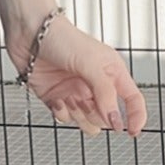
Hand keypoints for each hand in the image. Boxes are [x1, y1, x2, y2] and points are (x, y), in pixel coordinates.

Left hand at [8, 13, 148, 136]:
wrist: (29, 32)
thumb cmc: (62, 38)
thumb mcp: (91, 64)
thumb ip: (105, 93)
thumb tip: (115, 120)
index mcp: (111, 73)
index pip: (132, 99)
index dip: (135, 117)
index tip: (132, 132)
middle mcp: (94, 85)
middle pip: (106, 116)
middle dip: (96, 115)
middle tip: (85, 101)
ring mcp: (75, 93)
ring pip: (86, 121)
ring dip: (78, 115)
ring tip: (69, 99)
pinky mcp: (55, 98)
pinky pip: (64, 118)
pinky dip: (61, 113)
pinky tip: (57, 100)